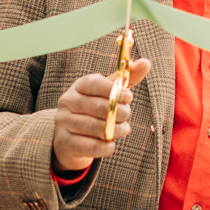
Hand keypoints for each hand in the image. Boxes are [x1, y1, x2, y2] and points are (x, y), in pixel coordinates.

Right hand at [52, 57, 151, 172]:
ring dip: (115, 130)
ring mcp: (64, 122)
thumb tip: (146, 62)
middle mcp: (68, 101)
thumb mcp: (108, 93)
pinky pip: (88, 146)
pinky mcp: (65, 142)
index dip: (114, 89)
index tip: (129, 97)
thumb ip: (126, 79)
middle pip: (97, 106)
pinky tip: (111, 144)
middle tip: (127, 115)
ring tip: (124, 129)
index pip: (94, 82)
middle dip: (119, 112)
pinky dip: (104, 147)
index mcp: (79, 86)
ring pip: (94, 127)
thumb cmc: (94, 110)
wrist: (70, 137)